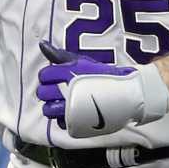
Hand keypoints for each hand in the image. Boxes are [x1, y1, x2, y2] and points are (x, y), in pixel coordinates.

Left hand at [34, 39, 168, 138]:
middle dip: (48, 92)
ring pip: (48, 110)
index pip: (44, 75)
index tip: (55, 78)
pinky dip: (62, 119)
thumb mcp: (82, 61)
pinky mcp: (76, 121)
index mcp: (68, 73)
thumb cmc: (102, 76)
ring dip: (52, 107)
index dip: (47, 77)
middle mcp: (67, 89)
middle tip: (59, 91)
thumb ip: (60, 56)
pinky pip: (59, 122)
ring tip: (64, 103)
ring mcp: (70, 107)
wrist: (125, 94)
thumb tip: (43, 45)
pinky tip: (71, 113)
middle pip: (43, 93)